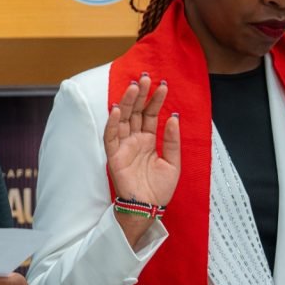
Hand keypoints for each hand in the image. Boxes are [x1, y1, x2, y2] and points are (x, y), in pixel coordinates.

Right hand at [104, 74, 180, 244]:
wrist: (148, 207)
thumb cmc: (159, 188)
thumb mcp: (173, 162)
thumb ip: (172, 140)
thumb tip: (174, 117)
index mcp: (148, 140)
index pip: (150, 115)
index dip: (155, 100)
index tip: (163, 85)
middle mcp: (134, 140)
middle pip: (136, 112)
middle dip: (140, 94)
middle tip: (146, 77)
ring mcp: (123, 146)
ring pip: (123, 119)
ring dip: (127, 102)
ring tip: (134, 86)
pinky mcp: (114, 156)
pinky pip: (111, 136)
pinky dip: (113, 123)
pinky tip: (116, 109)